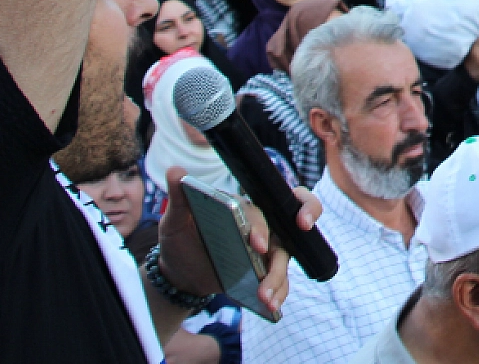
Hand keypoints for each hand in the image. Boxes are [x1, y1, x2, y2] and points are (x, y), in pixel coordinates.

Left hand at [157, 166, 321, 316]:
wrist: (180, 270)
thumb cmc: (180, 238)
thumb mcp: (175, 220)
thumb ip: (179, 198)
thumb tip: (174, 172)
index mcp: (242, 208)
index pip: (263, 208)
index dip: (264, 224)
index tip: (259, 244)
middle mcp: (260, 224)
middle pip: (292, 221)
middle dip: (304, 220)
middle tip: (295, 240)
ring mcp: (266, 248)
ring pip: (284, 258)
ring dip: (279, 278)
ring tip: (265, 299)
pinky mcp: (264, 269)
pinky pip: (280, 280)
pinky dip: (279, 293)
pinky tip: (270, 306)